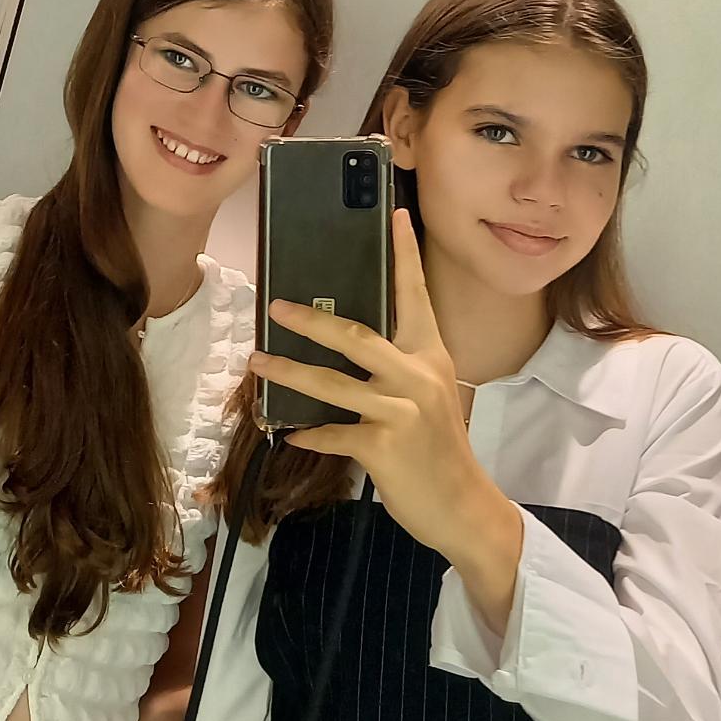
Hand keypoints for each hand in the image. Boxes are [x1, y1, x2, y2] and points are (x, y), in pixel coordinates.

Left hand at [248, 209, 480, 555]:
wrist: (462, 506)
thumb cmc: (439, 451)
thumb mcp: (429, 397)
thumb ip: (398, 370)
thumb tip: (347, 347)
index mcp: (431, 356)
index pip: (415, 296)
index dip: (404, 254)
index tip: (395, 214)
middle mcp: (417, 376)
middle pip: (355, 335)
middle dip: (310, 320)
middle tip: (275, 307)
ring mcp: (401, 411)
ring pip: (331, 384)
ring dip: (288, 373)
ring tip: (258, 363)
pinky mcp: (383, 446)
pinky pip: (332, 434)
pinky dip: (309, 435)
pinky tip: (290, 435)